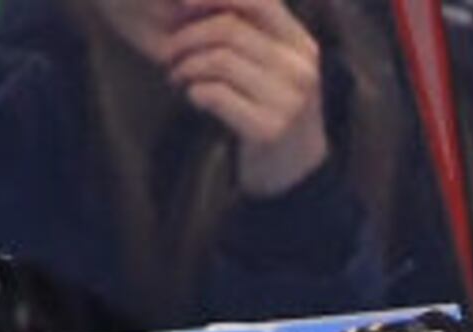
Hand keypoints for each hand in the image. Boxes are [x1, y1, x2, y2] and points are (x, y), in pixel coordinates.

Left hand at [158, 0, 331, 197]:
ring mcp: (287, 101)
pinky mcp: (268, 130)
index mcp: (302, 45)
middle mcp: (300, 69)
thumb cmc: (275, 111)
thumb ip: (256, 35)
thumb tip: (204, 4)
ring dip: (187, 66)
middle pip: (230, 29)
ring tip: (177, 77)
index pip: (259, 1)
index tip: (182, 4)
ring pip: (219, 60)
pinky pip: (215, 95)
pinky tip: (193, 98)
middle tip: (170, 53)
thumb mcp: (279, 68)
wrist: (294, 174)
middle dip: (188, 37)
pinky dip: (194, 92)